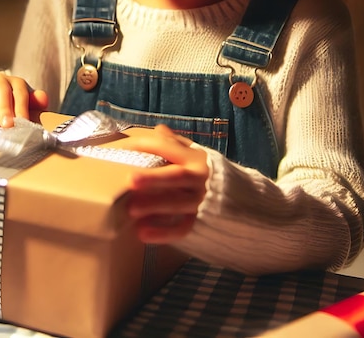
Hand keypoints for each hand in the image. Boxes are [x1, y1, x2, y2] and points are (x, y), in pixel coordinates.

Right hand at [0, 72, 48, 127]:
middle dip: (5, 109)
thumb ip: (33, 103)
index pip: (20, 93)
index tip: (23, 121)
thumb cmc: (6, 102)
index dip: (22, 107)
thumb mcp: (20, 102)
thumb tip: (44, 100)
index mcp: (15, 83)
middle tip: (7, 124)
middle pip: (2, 92)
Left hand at [126, 125, 208, 243]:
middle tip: (130, 180)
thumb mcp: (196, 155)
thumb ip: (177, 144)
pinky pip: (182, 228)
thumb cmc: (208, 174)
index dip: (144, 147)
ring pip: (177, 203)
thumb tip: (158, 129)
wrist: (242, 201)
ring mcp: (200, 200)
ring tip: (131, 209)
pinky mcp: (201, 222)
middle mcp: (199, 177)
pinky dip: (163, 232)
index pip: (167, 148)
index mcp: (194, 157)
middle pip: (175, 176)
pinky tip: (142, 233)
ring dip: (154, 206)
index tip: (121, 149)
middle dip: (153, 177)